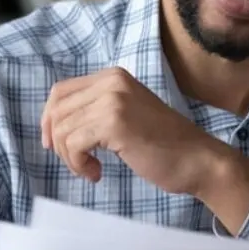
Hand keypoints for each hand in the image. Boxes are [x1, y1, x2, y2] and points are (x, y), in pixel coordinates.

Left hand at [40, 66, 233, 197]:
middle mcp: (111, 81)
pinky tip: (97, 173)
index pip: (60, 92)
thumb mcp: (125, 116)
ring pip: (62, 129)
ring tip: (91, 169)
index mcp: (113, 76)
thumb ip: (96, 110)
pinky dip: (78, 164)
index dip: (51, 120)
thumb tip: (53, 125)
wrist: (197, 159)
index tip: (59, 145)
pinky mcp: (114, 123)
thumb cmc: (163, 145)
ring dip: (70, 157)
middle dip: (59, 143)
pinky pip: (73, 144)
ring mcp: (113, 100)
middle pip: (57, 110)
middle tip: (79, 163)